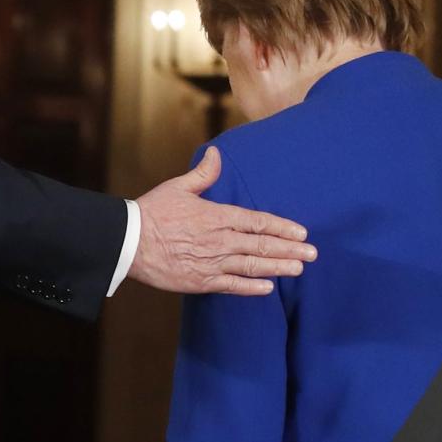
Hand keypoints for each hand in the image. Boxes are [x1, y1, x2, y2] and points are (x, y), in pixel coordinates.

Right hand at [130, 146, 314, 295]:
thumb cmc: (152, 212)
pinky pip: (232, 286)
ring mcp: (212, 262)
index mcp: (216, 215)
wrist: (129, 242)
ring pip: (252, 266)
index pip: (257, 222)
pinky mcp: (201, 281)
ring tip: (298, 268)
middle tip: (312, 254)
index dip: (281, 227)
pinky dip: (252, 287)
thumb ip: (203, 174)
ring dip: (278, 267)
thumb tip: (216, 154)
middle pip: (261, 245)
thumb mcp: (178, 187)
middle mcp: (219, 240)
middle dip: (290, 249)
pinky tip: (268, 288)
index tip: (301, 232)